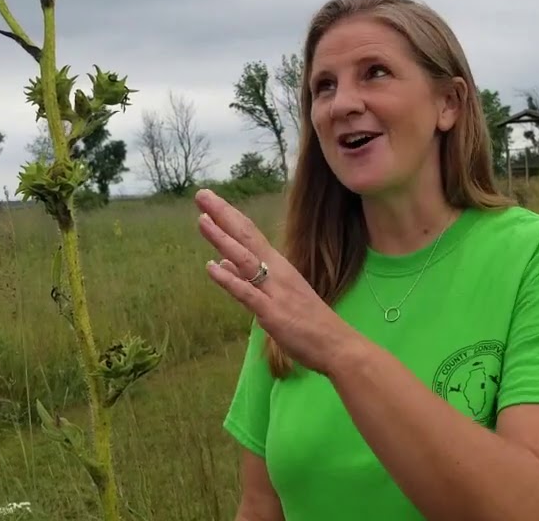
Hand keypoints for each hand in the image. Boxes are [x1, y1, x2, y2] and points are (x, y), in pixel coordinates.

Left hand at [194, 188, 364, 375]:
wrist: (336, 344)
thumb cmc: (309, 322)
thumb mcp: (278, 295)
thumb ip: (247, 278)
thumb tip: (221, 261)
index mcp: (278, 267)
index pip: (250, 234)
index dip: (229, 216)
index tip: (210, 199)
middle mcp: (277, 272)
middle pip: (247, 237)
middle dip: (223, 215)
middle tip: (202, 194)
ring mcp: (274, 291)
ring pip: (245, 259)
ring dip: (223, 239)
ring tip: (202, 220)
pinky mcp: (272, 312)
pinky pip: (247, 293)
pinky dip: (229, 279)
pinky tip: (211, 267)